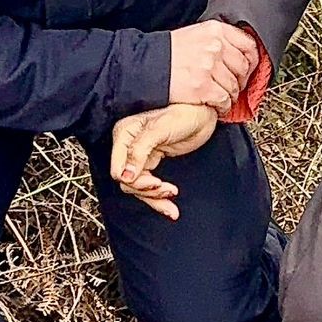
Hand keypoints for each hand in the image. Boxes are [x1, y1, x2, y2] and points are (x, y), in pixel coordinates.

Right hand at [111, 104, 216, 219]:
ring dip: (155, 198)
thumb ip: (140, 151)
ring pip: (138, 188)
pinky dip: (159, 198)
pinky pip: (149, 186)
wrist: (204, 113)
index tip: (152, 182)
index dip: (132, 180)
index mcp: (125, 134)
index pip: (118, 168)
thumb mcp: (160, 129)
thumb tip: (125, 176)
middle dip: (147, 190)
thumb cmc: (183, 113)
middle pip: (128, 181)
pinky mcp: (152, 163)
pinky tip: (170, 208)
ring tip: (172, 197)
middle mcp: (128, 146)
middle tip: (166, 189)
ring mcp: (140, 156)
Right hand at [167, 20, 259, 109]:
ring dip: (231, 96)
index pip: (248, 45)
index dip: (252, 61)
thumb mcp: (196, 35)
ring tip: (223, 98)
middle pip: (243, 67)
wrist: (145, 66)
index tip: (249, 69)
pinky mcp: (203, 87)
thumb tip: (238, 56)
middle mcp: (215, 46)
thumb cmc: (167, 53)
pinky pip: (224, 100)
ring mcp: (209, 67)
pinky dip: (223, 107)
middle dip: (241, 81)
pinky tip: (217, 107)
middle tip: (234, 87)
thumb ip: (217, 41)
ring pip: (234, 86)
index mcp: (215, 30)